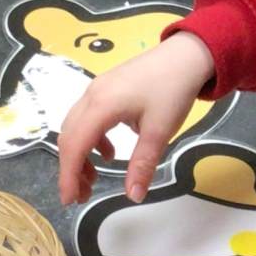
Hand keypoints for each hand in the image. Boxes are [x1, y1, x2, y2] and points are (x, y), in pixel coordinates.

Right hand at [56, 32, 214, 205]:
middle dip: (71, 169)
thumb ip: (143, 164)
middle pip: (69, 137)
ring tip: (93, 179)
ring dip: (80, 155)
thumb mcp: (160, 131)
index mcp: (101, 106)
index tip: (70, 200)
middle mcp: (91, 96)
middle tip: (81, 196)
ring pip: (75, 127)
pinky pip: (87, 118)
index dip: (68, 176)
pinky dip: (91, 140)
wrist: (187, 54)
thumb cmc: (173, 89)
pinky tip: (108, 152)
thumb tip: (133, 196)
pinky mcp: (105, 88)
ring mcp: (96, 89)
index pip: (74, 146)